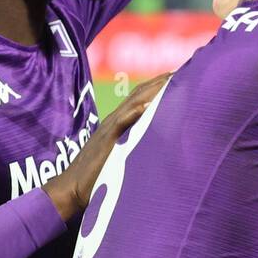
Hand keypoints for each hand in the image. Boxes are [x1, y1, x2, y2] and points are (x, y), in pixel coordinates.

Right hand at [43, 73, 171, 220]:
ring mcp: (109, 129)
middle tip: (186, 69)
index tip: (183, 75)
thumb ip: (136, 143)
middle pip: (140, 94)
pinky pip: (119, 125)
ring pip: (132, 104)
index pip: (142, 96)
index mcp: (120, 122)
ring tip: (172, 79)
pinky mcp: (105, 141)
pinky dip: (133, 114)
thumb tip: (158, 143)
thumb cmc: (98, 175)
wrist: (72, 187)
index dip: (160, 84)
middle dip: (162, 81)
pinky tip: (146, 106)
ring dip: (152, 91)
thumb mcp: (122, 154)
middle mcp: (115, 120)